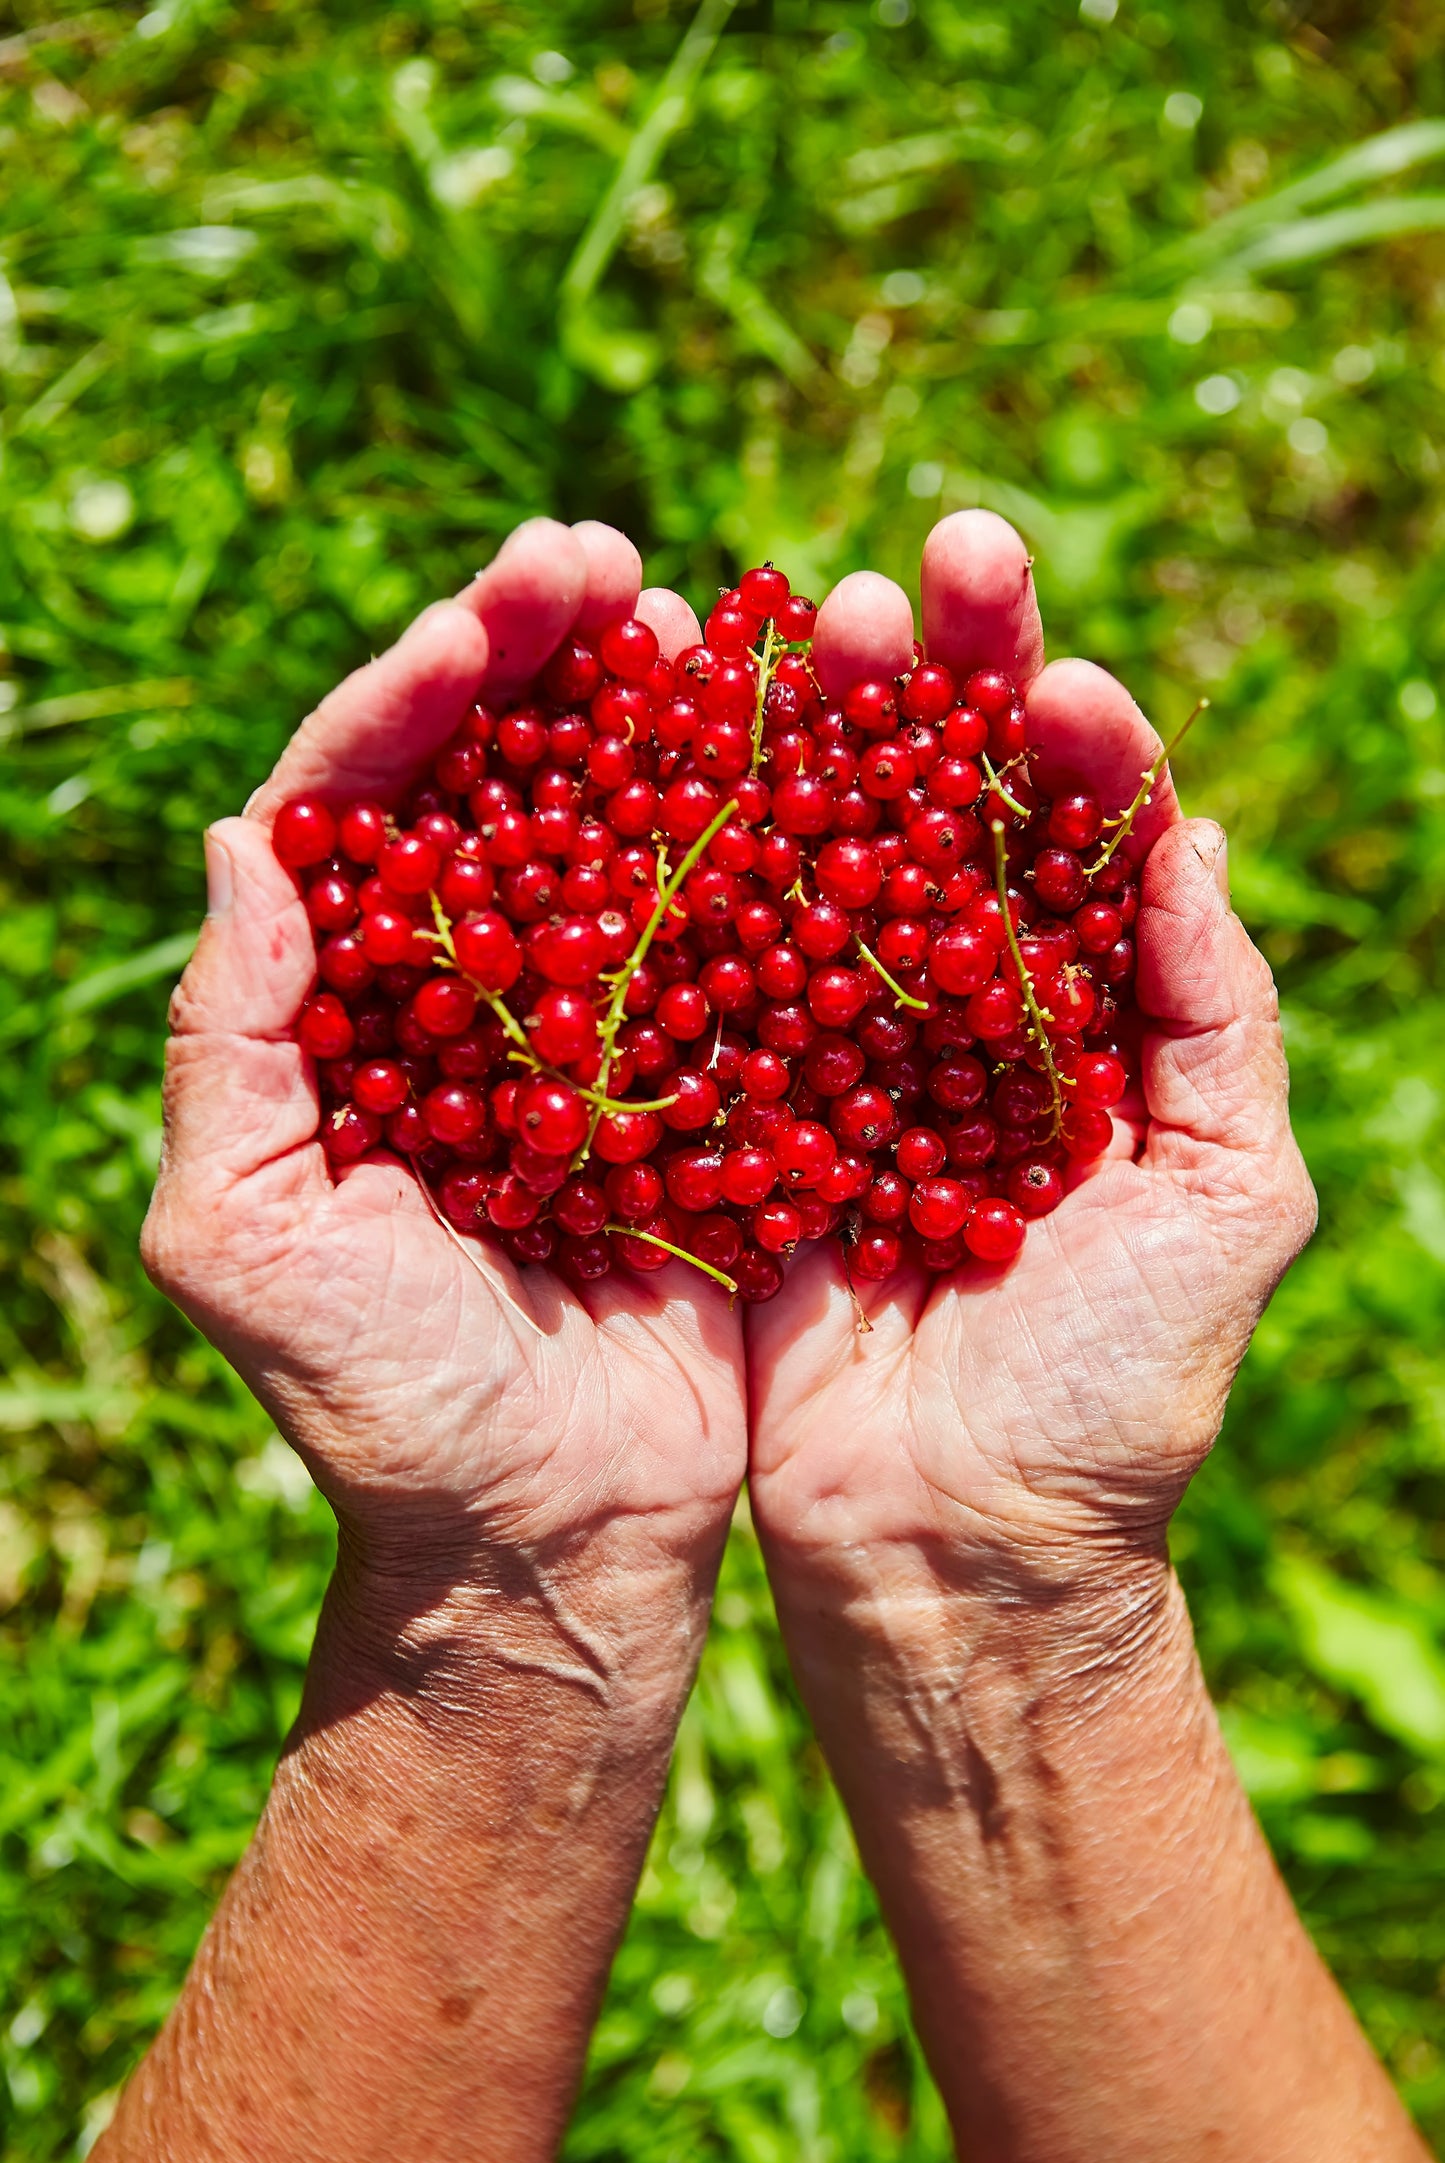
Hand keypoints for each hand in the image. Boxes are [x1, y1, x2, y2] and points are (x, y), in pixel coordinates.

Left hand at [142, 518, 745, 1657]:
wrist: (544, 1545)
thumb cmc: (379, 1410)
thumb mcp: (248, 1240)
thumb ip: (231, 1044)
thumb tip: (246, 832)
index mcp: (354, 1012)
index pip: (366, 806)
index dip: (416, 693)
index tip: (490, 613)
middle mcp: (483, 999)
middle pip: (509, 786)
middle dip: (549, 660)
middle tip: (605, 567)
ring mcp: (612, 1038)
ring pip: (641, 840)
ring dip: (679, 722)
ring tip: (729, 620)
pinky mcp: (727, 1094)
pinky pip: (757, 952)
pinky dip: (790, 857)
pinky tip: (835, 769)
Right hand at [746, 508, 1317, 1609]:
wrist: (959, 1554)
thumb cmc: (1119, 1396)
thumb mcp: (1226, 1203)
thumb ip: (1219, 1022)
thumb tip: (1193, 836)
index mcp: (1083, 1022)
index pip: (1076, 839)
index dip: (1066, 736)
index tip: (1052, 670)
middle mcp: (953, 1015)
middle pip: (941, 811)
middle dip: (938, 687)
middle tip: (920, 570)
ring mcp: (831, 1057)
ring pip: (818, 861)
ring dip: (809, 737)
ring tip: (791, 617)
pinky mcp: (729, 1115)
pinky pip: (708, 977)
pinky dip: (690, 868)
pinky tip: (669, 758)